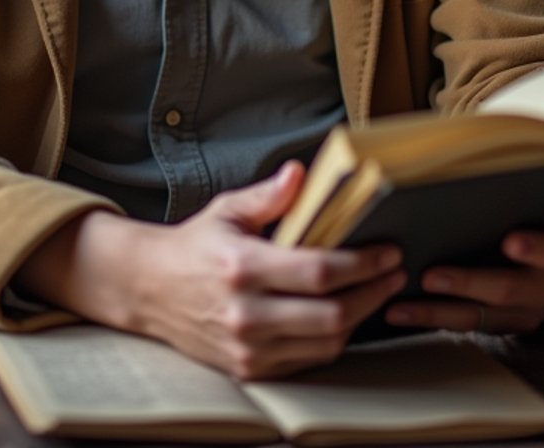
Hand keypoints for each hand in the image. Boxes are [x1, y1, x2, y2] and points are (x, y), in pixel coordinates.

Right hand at [18, 161, 406, 378]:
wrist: (150, 290)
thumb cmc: (195, 245)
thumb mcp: (228, 210)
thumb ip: (269, 196)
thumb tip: (300, 174)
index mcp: (243, 267)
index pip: (319, 271)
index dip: (362, 263)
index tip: (388, 251)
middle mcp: (246, 313)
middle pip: (331, 314)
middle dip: (372, 293)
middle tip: (394, 273)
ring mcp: (248, 347)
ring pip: (325, 343)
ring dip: (359, 318)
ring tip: (375, 292)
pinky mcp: (248, 368)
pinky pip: (307, 360)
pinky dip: (332, 339)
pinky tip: (343, 315)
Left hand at [382, 211, 543, 334]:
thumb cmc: (537, 216)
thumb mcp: (540, 204)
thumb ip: (513, 196)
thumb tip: (468, 166)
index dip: (533, 246)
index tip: (510, 240)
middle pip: (508, 289)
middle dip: (467, 283)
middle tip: (430, 276)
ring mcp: (529, 312)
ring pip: (481, 318)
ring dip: (437, 312)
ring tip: (401, 307)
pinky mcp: (507, 326)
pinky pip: (468, 326)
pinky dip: (435, 319)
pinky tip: (403, 312)